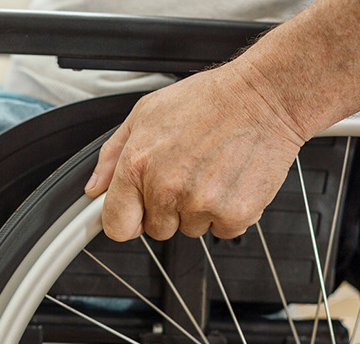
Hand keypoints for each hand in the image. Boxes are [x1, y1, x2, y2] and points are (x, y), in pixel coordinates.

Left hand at [84, 65, 305, 240]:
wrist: (265, 96)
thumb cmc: (209, 100)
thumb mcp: (146, 114)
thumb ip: (112, 155)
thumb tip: (95, 188)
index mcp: (138, 165)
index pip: (116, 225)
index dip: (126, 219)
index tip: (136, 212)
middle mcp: (167, 188)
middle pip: (156, 230)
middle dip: (168, 208)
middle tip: (187, 172)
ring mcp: (201, 204)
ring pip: (190, 230)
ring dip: (199, 209)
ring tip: (211, 170)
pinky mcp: (235, 214)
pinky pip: (222, 230)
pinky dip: (228, 212)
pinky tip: (230, 180)